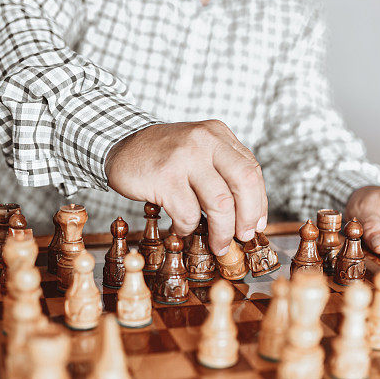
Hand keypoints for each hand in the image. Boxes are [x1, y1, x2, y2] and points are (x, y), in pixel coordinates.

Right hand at [105, 120, 267, 254]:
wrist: (121, 144)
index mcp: (219, 134)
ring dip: (222, 231)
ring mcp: (185, 157)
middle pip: (244, 182)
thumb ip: (224, 173)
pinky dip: (188, 229)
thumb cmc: (165, 156)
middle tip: (242, 237)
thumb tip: (250, 217)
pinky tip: (182, 229)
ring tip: (217, 243)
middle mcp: (205, 140)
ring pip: (220, 203)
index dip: (258, 203)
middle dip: (247, 217)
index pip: (252, 170)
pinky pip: (188, 213)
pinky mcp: (164, 177)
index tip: (255, 225)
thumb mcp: (200, 151)